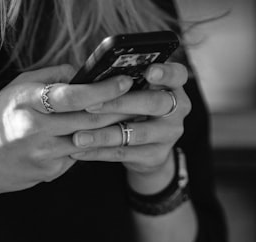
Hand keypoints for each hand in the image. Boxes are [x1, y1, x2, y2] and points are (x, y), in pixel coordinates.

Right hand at [0, 65, 135, 196]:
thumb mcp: (17, 88)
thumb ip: (52, 76)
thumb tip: (85, 71)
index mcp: (27, 103)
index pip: (74, 96)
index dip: (103, 90)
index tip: (125, 81)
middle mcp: (36, 130)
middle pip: (89, 121)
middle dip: (118, 110)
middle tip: (139, 99)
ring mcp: (44, 155)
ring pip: (88, 140)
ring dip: (109, 129)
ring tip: (126, 116)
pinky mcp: (50, 173)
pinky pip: (77, 155)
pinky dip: (85, 144)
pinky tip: (88, 137)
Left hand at [67, 63, 190, 184]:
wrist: (148, 148)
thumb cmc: (134, 107)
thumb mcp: (136, 91)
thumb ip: (124, 82)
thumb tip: (91, 78)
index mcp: (173, 85)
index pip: (176, 74)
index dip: (164, 72)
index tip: (149, 71)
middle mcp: (177, 109)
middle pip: (153, 103)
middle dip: (120, 103)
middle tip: (90, 105)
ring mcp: (169, 134)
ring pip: (136, 133)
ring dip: (104, 135)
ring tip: (77, 137)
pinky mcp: (156, 156)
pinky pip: (124, 153)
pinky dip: (99, 152)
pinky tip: (79, 151)